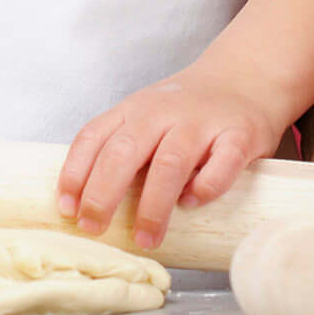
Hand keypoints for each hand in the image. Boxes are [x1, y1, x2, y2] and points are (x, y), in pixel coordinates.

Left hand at [60, 66, 279, 249]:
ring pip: (170, 163)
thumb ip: (124, 149)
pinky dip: (204, 187)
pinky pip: (221, 165)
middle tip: (94, 227)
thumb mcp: (147, 117)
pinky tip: (192, 203)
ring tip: (145, 238)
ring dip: (153, 205)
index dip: (75, 174)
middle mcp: (163, 112)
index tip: (67, 209)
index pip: (93, 137)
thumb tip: (91, 207)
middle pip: (124, 152)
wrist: (246, 76)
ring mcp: (202, 122)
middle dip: (103, 194)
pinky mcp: (239, 135)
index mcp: (134, 110)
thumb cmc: (188, 111)